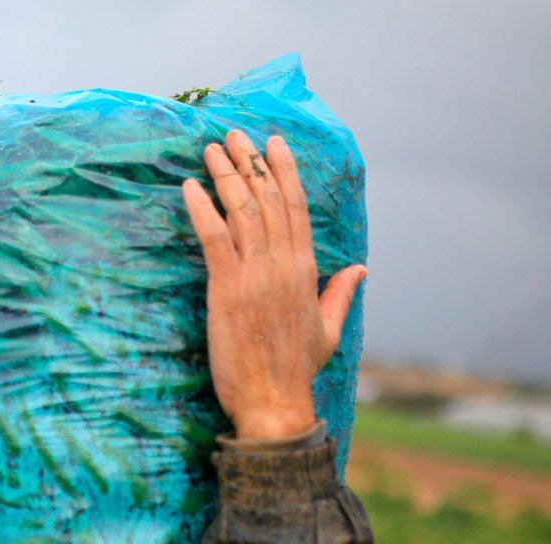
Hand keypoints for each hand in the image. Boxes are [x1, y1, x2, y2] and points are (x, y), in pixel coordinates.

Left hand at [180, 130, 365, 440]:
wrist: (274, 402)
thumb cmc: (296, 370)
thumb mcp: (328, 329)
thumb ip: (340, 293)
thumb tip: (361, 270)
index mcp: (306, 270)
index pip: (295, 208)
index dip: (283, 171)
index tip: (274, 143)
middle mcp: (283, 265)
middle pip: (267, 200)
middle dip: (251, 163)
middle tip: (234, 135)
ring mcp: (255, 276)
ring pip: (241, 212)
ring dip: (225, 176)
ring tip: (211, 150)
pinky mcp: (227, 290)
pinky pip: (213, 239)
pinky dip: (201, 209)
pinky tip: (190, 187)